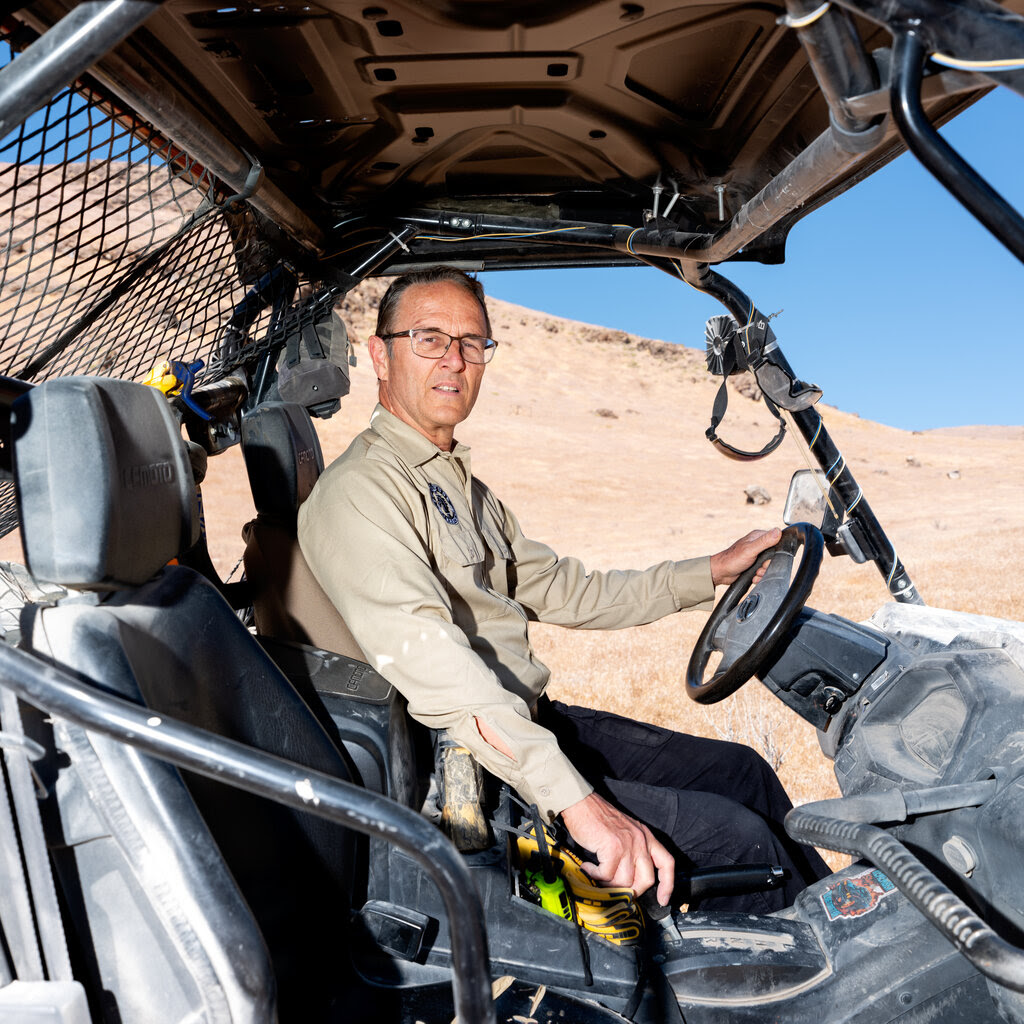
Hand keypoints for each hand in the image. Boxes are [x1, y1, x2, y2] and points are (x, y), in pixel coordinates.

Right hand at [560, 792, 674, 905]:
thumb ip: (632, 851)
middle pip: (646, 879)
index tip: (663, 899)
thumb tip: (630, 880)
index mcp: (646, 836)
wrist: (581, 803)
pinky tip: (588, 866)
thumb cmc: (597, 818)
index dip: (667, 884)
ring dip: (608, 883)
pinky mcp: (613, 848)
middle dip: (630, 890)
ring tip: (596, 873)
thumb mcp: (624, 831)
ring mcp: (628, 844)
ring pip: (625, 881)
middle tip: (614, 888)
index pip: (667, 863)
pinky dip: (594, 875)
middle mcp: (641, 840)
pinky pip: (606, 875)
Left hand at [709, 527, 780, 586]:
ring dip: (763, 573)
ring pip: (769, 566)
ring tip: (755, 573)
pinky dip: (759, 577)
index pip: (776, 542)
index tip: (767, 559)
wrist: (721, 573)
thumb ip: (764, 541)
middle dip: (767, 566)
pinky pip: (763, 572)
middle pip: (773, 557)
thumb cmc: (732, 559)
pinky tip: (753, 577)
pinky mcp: (754, 565)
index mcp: (758, 537)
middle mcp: (758, 545)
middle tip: (759, 568)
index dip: (775, 553)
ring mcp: (756, 555)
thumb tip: (778, 531)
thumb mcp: (750, 549)